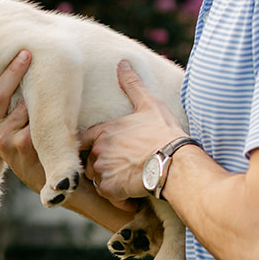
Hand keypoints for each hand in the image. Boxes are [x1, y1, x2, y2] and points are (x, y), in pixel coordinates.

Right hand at [0, 51, 47, 192]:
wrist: (43, 174)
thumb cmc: (26, 143)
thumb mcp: (7, 125)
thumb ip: (3, 104)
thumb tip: (12, 65)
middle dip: (13, 70)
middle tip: (27, 53)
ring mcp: (4, 139)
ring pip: (23, 104)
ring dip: (37, 98)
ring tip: (51, 95)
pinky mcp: (23, 143)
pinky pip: (37, 116)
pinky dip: (48, 112)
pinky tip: (57, 116)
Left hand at [81, 61, 184, 200]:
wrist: (175, 161)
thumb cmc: (164, 132)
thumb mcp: (149, 104)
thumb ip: (132, 84)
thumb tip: (122, 63)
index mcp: (103, 130)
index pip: (83, 140)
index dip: (93, 147)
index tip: (109, 152)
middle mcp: (98, 149)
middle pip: (90, 161)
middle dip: (103, 166)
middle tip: (125, 167)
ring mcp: (102, 169)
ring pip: (97, 179)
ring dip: (110, 181)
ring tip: (130, 178)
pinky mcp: (110, 188)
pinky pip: (107, 194)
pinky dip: (118, 196)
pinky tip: (132, 193)